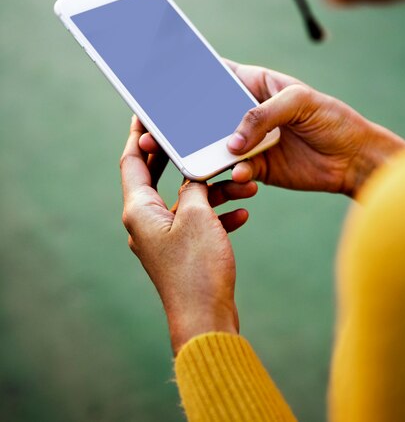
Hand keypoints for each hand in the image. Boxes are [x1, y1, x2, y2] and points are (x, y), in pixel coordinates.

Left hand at [120, 117, 256, 353]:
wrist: (206, 317)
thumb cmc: (197, 267)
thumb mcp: (197, 215)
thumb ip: (192, 185)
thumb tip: (191, 171)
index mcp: (139, 210)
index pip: (133, 160)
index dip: (139, 134)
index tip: (145, 113)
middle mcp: (146, 221)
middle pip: (160, 177)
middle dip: (181, 156)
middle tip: (194, 133)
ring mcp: (165, 237)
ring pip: (188, 200)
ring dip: (214, 189)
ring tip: (247, 184)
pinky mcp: (183, 250)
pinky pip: (199, 221)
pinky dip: (218, 213)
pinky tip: (242, 212)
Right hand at [148, 62, 404, 198]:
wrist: (354, 160)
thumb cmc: (333, 120)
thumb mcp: (301, 102)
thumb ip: (263, 114)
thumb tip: (231, 143)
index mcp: (255, 85)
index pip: (215, 75)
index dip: (187, 73)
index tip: (158, 77)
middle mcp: (246, 112)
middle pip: (203, 112)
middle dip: (179, 119)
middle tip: (153, 127)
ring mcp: (249, 140)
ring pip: (212, 143)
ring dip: (194, 149)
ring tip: (177, 154)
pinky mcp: (255, 167)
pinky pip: (232, 170)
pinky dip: (231, 172)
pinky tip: (241, 173)